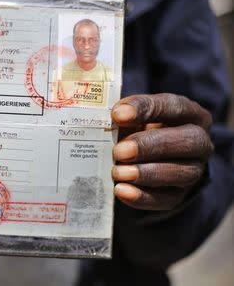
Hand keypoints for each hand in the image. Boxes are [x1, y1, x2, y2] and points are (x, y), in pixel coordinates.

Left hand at [111, 93, 212, 210]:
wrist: (146, 158)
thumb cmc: (138, 129)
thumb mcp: (133, 116)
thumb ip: (123, 114)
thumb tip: (106, 117)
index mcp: (189, 113)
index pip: (173, 106)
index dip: (145, 109)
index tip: (117, 115)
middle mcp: (199, 141)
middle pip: (186, 141)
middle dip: (149, 146)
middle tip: (119, 151)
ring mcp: (194, 170)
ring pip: (181, 173)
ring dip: (146, 173)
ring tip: (118, 173)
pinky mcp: (180, 194)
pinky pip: (167, 199)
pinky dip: (143, 196)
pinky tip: (122, 191)